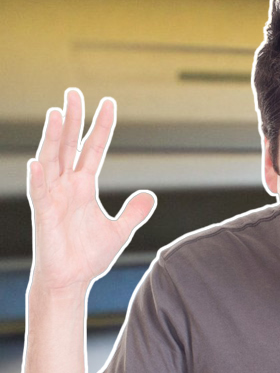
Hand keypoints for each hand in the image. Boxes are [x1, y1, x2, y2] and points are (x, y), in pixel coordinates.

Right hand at [25, 88, 156, 295]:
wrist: (71, 279)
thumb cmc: (89, 254)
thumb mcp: (120, 230)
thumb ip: (134, 212)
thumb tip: (150, 194)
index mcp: (84, 186)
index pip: (93, 149)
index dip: (101, 127)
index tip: (108, 103)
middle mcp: (66, 186)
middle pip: (68, 145)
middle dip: (71, 119)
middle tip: (73, 92)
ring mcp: (52, 197)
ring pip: (51, 160)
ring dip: (52, 138)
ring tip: (55, 114)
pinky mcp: (43, 215)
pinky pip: (39, 193)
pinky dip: (38, 177)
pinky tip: (37, 162)